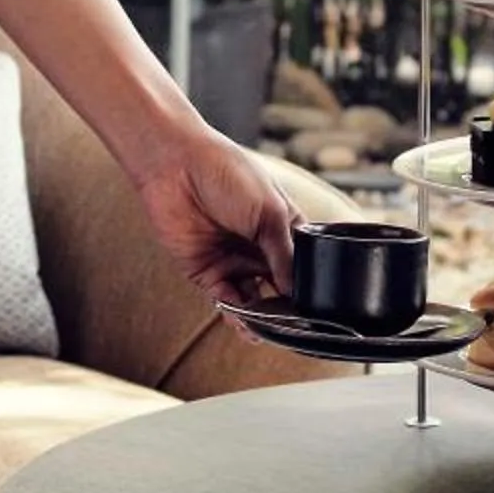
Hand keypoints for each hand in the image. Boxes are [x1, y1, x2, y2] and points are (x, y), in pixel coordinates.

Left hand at [131, 129, 299, 310]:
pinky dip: (237, 314)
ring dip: (261, 318)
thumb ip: (285, 255)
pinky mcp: (207, 272)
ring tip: (267, 327)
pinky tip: (246, 321)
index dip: (310, 287)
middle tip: (292, 324)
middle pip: (280, 290)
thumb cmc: (229, 174)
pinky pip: (227, 301)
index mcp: (283, 229)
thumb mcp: (269, 212)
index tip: (316, 309)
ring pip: (254, 302)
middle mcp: (261, 249)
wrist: (177, 165)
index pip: (303, 267)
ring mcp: (234, 261)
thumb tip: (298, 293)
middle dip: (287, 309)